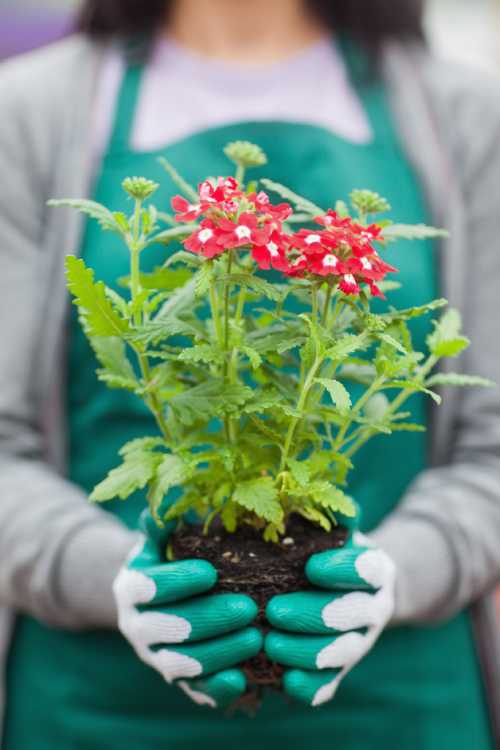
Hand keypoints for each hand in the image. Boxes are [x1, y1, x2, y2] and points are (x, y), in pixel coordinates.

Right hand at [113, 510, 261, 708]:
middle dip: (209, 619)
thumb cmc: (167, 558)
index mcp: (130, 588)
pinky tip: (244, 679)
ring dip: (220, 653)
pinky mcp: (176, 680)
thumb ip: (164, 523)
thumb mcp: (161, 538)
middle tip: (248, 607)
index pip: (149, 587)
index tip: (211, 571)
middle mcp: (136, 627)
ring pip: (182, 664)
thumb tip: (172, 495)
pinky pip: (194, 691)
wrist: (153, 599)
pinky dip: (217, 689)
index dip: (178, 581)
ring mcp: (155, 657)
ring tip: (256, 638)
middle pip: (169, 629)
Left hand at [264, 514, 394, 706]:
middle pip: (350, 616)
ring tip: (269, 644)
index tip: (310, 566)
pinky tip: (284, 681)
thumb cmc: (331, 549)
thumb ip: (322, 513)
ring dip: (306, 651)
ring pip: (341, 653)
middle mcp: (375, 607)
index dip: (341, 569)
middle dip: (312, 615)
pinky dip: (310, 687)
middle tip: (274, 610)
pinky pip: (330, 685)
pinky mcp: (342, 669)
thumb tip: (300, 490)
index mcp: (376, 568)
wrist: (357, 587)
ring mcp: (360, 640)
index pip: (366, 569)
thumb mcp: (333, 527)